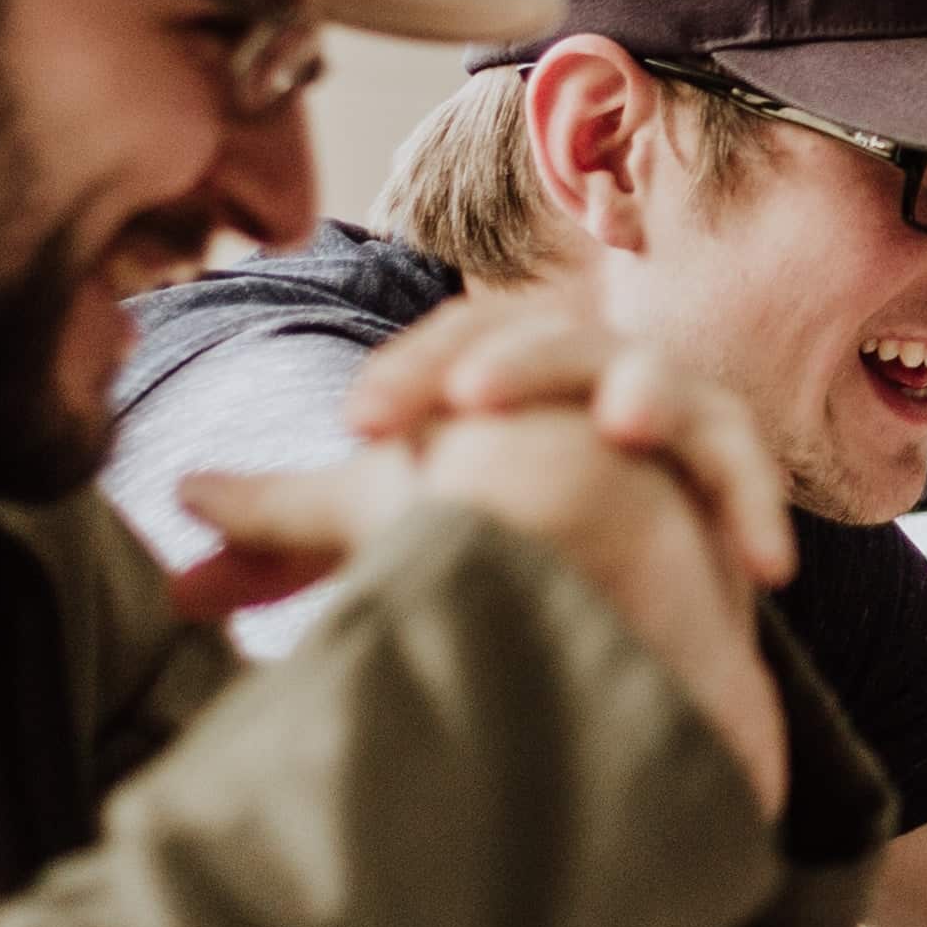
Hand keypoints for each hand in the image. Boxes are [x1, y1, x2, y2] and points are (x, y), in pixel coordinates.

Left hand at [178, 309, 796, 810]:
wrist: (610, 590)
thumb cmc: (490, 533)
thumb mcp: (383, 528)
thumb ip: (285, 527)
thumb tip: (173, 519)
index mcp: (500, 365)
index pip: (457, 336)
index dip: (412, 371)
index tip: (360, 427)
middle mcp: (586, 371)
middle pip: (556, 337)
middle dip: (515, 363)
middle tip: (466, 406)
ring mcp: (666, 415)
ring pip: (665, 383)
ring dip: (649, 397)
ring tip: (618, 424)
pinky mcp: (727, 481)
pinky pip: (745, 479)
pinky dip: (753, 508)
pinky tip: (753, 563)